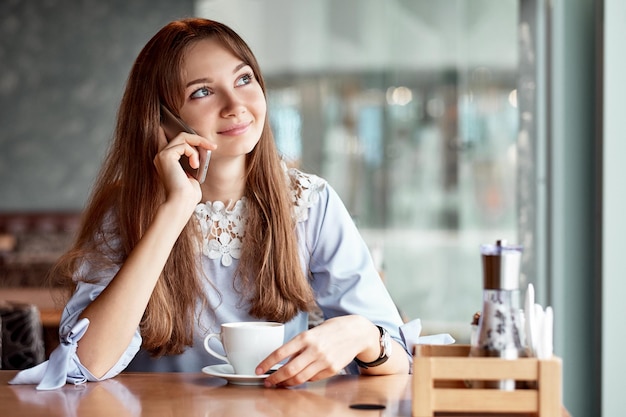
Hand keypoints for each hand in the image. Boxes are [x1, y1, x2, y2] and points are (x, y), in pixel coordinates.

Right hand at [153, 127, 214, 207]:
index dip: (190, 137)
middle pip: (181, 136)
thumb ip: (192, 162)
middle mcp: (161, 156)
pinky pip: (184, 145)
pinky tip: (194, 166)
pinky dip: (193, 154)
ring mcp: (162, 155)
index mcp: (166, 161)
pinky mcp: (166, 156)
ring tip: (198, 164)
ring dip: (197, 148)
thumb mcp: (192, 175)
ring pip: (183, 137)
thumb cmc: (187, 195)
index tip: (207, 144)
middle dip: (199, 139)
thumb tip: (200, 152)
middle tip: (212, 147)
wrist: (181, 203)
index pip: (176, 140)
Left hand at [256, 315, 378, 386]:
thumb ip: (299, 345)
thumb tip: (282, 360)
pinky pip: (313, 379)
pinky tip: (300, 378)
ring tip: (280, 384)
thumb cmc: (332, 329)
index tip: (259, 370)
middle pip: (289, 370)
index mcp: (306, 336)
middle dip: (275, 379)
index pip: (281, 352)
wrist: (356, 332)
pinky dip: (304, 380)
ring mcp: (324, 361)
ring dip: (287, 383)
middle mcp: (314, 349)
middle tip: (268, 382)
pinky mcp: (331, 369)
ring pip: (300, 378)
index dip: (267, 363)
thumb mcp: (312, 331)